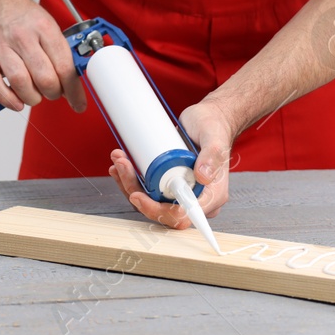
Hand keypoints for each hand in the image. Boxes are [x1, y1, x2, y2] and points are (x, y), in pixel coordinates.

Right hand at [0, 0, 85, 113]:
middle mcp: (21, 36)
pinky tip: (16, 101)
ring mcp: (0, 47)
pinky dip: (7, 99)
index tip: (78, 102)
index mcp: (43, 28)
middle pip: (44, 77)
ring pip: (21, 83)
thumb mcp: (49, 26)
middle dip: (54, 93)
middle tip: (53, 92)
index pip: (64, 66)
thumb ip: (60, 54)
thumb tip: (72, 83)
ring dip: (33, 98)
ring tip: (35, 95)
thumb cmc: (22, 16)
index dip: (73, 90)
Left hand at [108, 100, 232, 228]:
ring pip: (149, 200)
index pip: (182, 216)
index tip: (137, 195)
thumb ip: (212, 155)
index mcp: (210, 196)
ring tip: (119, 160)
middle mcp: (194, 198)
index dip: (158, 211)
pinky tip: (120, 166)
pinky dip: (131, 179)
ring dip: (128, 184)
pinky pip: (147, 190)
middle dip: (135, 191)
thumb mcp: (215, 138)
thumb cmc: (215, 127)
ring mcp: (179, 191)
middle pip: (160, 209)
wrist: (209, 118)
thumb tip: (203, 176)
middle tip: (122, 166)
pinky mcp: (168, 182)